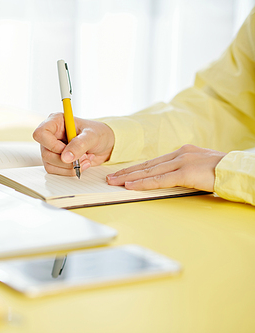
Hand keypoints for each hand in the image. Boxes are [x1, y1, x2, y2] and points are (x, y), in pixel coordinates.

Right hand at [32, 112, 114, 175]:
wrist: (106, 144)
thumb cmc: (98, 133)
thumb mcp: (92, 136)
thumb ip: (79, 145)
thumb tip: (65, 157)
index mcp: (56, 121)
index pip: (41, 134)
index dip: (52, 145)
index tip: (67, 149)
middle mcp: (51, 135)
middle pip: (45, 153)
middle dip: (66, 160)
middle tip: (83, 156)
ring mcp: (52, 148)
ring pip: (49, 164)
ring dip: (69, 167)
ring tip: (85, 159)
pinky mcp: (56, 160)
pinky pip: (55, 170)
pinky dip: (70, 171)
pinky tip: (81, 164)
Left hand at [106, 144, 225, 191]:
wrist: (239, 170)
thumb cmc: (223, 172)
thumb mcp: (199, 168)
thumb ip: (183, 171)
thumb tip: (170, 179)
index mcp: (182, 152)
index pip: (153, 161)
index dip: (136, 168)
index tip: (122, 174)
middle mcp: (179, 154)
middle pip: (147, 165)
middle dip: (127, 172)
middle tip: (110, 178)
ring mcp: (182, 162)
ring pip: (149, 171)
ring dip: (129, 178)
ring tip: (114, 183)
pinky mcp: (186, 173)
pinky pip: (159, 180)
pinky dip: (143, 183)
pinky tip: (130, 186)